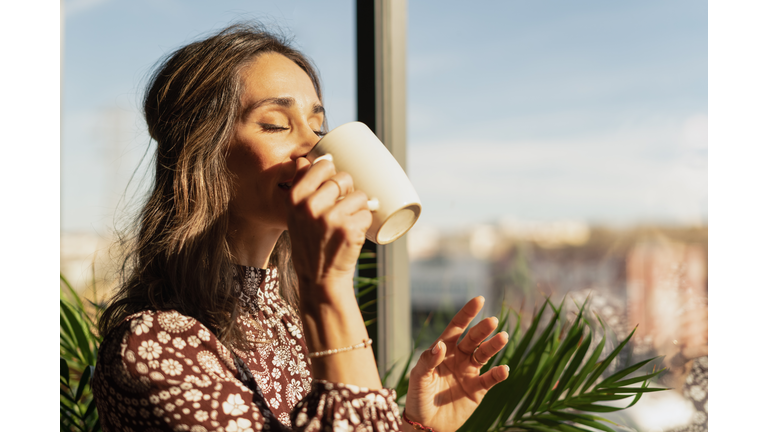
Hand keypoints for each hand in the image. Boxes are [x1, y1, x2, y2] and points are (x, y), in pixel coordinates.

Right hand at [284, 157, 371, 298]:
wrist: (319, 279)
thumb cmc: (309, 244)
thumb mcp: (294, 216)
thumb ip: (301, 189)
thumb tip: (307, 159)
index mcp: (295, 198)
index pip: (320, 165)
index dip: (331, 172)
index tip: (332, 185)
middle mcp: (310, 205)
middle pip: (343, 178)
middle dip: (348, 191)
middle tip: (342, 209)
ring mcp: (330, 217)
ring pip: (359, 195)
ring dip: (359, 208)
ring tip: (347, 223)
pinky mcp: (348, 229)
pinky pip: (367, 212)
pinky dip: (365, 222)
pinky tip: (353, 234)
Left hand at [405, 297, 509, 431]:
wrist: (426, 425)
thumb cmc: (418, 398)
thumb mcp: (418, 378)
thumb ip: (428, 361)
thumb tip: (440, 345)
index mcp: (443, 350)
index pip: (457, 327)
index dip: (467, 313)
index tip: (479, 299)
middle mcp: (459, 358)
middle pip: (473, 339)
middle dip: (483, 329)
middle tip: (492, 321)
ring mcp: (469, 372)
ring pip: (485, 355)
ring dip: (494, 346)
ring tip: (503, 337)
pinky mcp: (478, 389)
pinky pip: (490, 379)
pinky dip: (498, 374)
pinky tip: (504, 369)